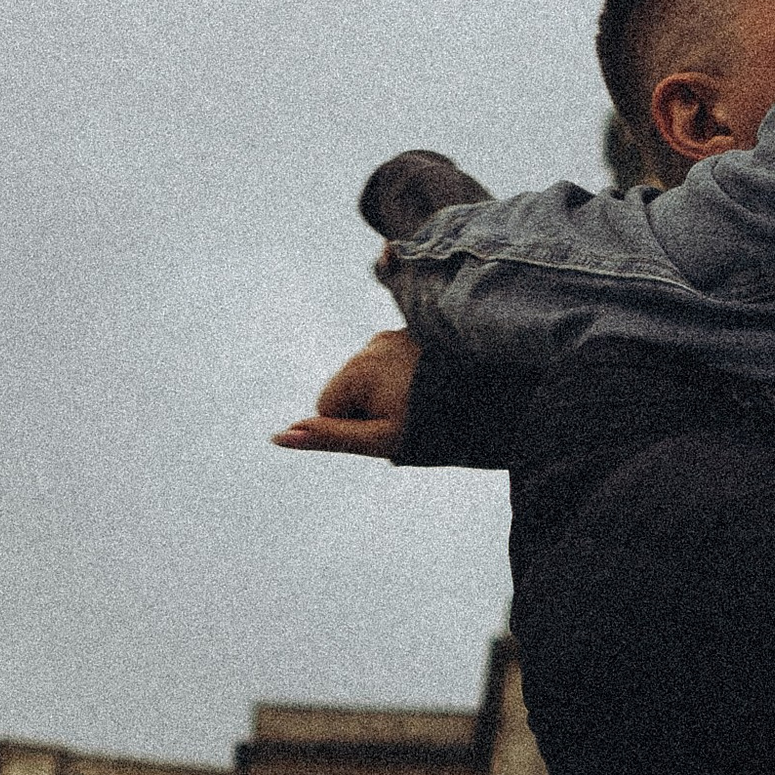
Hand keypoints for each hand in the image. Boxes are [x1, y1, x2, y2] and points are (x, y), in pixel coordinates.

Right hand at [273, 330, 421, 458]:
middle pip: (348, 389)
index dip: (353, 427)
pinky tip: (431, 389)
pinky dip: (404, 380)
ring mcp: (395, 335)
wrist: (497, 400)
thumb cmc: (435, 426)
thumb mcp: (379, 439)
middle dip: (368, 408)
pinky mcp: (415, 334)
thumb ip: (327, 437)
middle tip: (410, 419)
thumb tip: (277, 437)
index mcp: (359, 367)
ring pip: (370, 378)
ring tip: (425, 404)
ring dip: (387, 394)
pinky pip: (392, 364)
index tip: (388, 428)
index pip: (327, 407)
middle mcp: (372, 344)